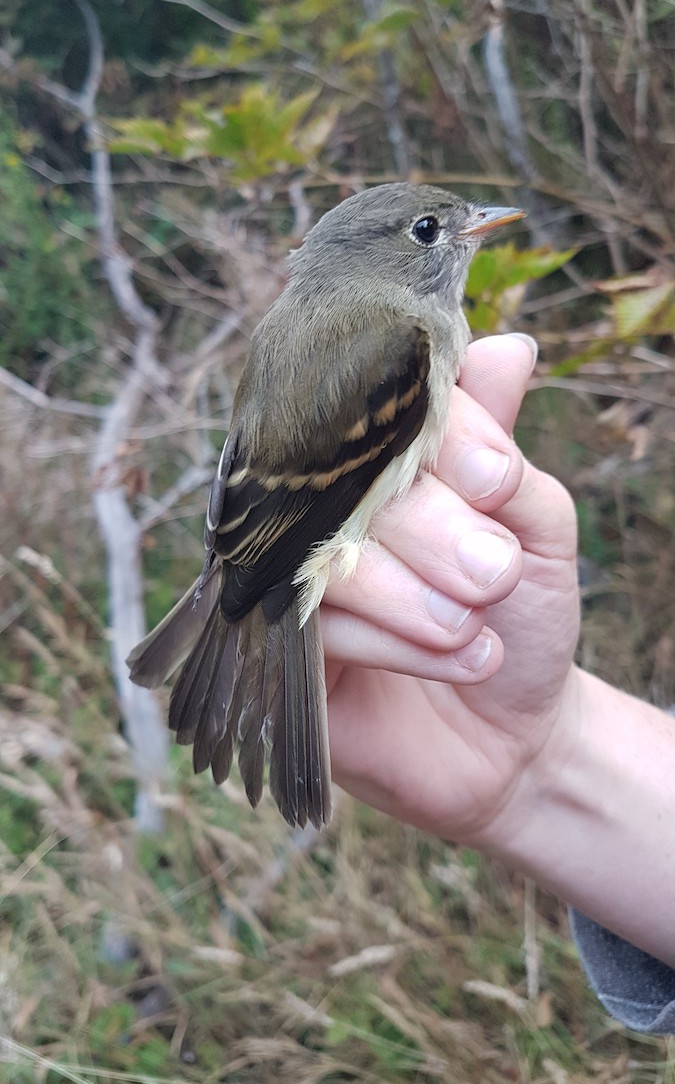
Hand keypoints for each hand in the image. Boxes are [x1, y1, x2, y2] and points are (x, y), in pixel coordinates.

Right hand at [321, 333, 579, 843]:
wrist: (513, 733)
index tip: (500, 482)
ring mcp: (294, 570)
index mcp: (378, 452)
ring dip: (421, 595)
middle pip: (347, 476)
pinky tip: (465, 657)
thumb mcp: (535, 526)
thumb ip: (506, 450)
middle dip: (438, 527)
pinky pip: (324, 626)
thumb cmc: (522, 612)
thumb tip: (511, 349)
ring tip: (477, 625)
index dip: (444, 434)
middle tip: (496, 573)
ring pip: (333, 552)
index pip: (384, 402)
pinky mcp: (282, 645)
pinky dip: (405, 643)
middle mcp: (324, 499)